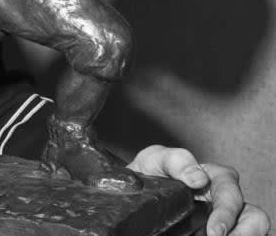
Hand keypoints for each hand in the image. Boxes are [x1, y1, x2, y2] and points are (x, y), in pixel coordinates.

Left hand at [128, 145, 269, 235]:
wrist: (134, 194)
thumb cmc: (149, 173)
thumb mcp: (155, 159)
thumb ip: (175, 159)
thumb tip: (198, 178)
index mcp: (214, 178)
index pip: (232, 190)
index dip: (227, 212)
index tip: (214, 231)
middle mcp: (224, 200)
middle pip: (253, 217)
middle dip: (244, 232)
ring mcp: (224, 219)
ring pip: (253, 229)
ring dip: (244, 235)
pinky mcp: (214, 230)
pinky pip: (236, 235)